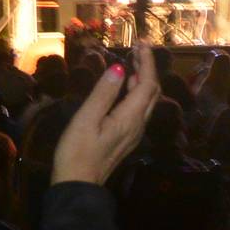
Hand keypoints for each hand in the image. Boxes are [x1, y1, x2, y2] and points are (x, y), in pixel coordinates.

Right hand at [52, 42, 160, 185]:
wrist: (78, 186)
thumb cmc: (77, 152)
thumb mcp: (86, 119)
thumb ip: (104, 93)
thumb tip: (119, 68)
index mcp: (131, 118)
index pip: (147, 83)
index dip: (147, 61)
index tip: (141, 42)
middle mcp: (138, 125)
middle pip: (152, 91)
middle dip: (147, 68)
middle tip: (136, 49)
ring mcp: (133, 134)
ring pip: (146, 101)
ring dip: (142, 80)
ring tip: (131, 62)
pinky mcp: (126, 138)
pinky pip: (138, 110)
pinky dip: (135, 92)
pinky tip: (124, 87)